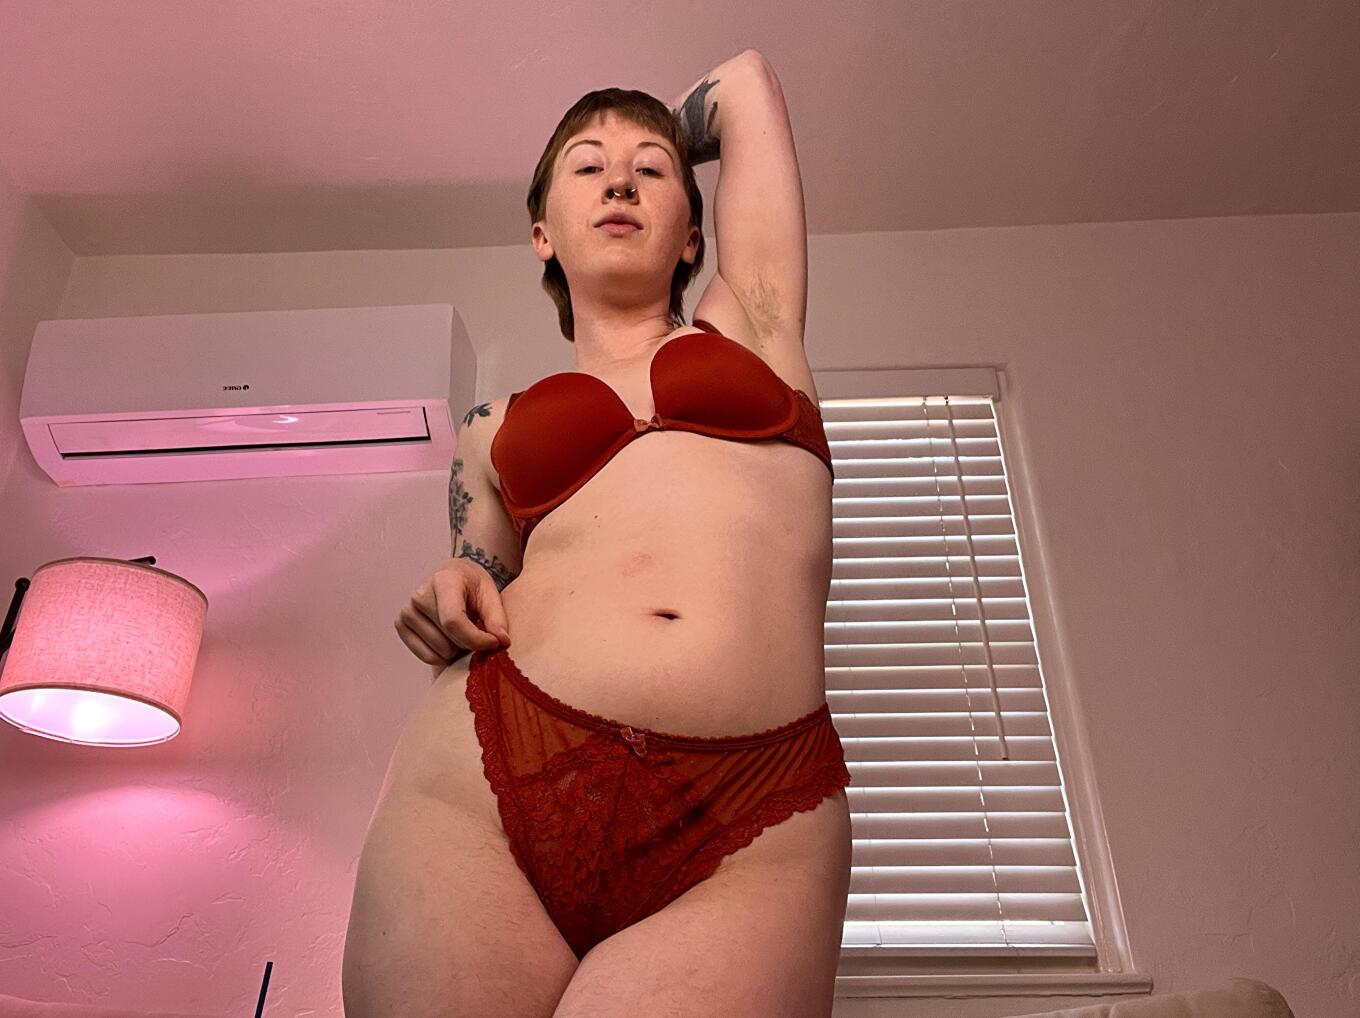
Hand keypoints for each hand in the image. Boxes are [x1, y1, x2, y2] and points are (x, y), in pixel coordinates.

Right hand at [394, 558, 510, 668]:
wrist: (453, 576)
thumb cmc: (472, 585)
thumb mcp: (490, 594)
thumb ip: (497, 618)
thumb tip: (502, 641)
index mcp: (443, 581)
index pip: (453, 621)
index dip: (476, 639)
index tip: (495, 643)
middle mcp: (419, 595)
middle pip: (448, 641)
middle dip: (470, 644)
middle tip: (477, 631)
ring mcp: (407, 611)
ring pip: (439, 653)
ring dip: (458, 650)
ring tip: (463, 632)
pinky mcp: (401, 625)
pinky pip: (427, 657)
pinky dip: (444, 656)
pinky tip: (451, 639)